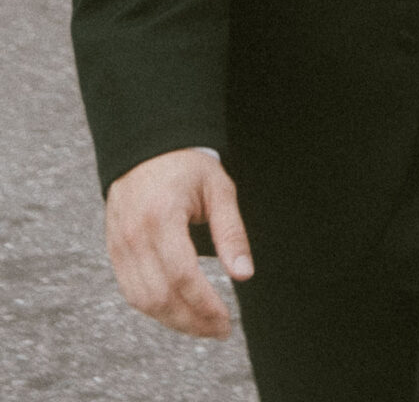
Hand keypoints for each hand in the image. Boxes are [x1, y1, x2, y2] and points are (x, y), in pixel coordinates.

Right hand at [105, 148, 252, 338]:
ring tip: (203, 325)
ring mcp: (119, 246)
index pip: (182, 275)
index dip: (204, 305)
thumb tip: (244, 274)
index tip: (227, 320)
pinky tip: (179, 310)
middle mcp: (134, 236)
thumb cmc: (188, 166)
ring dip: (174, 321)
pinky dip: (155, 309)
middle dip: (191, 321)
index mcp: (162, 216)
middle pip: (160, 296)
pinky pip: (132, 292)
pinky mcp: (114, 252)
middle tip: (219, 330)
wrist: (146, 149)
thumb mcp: (219, 188)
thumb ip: (231, 232)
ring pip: (143, 301)